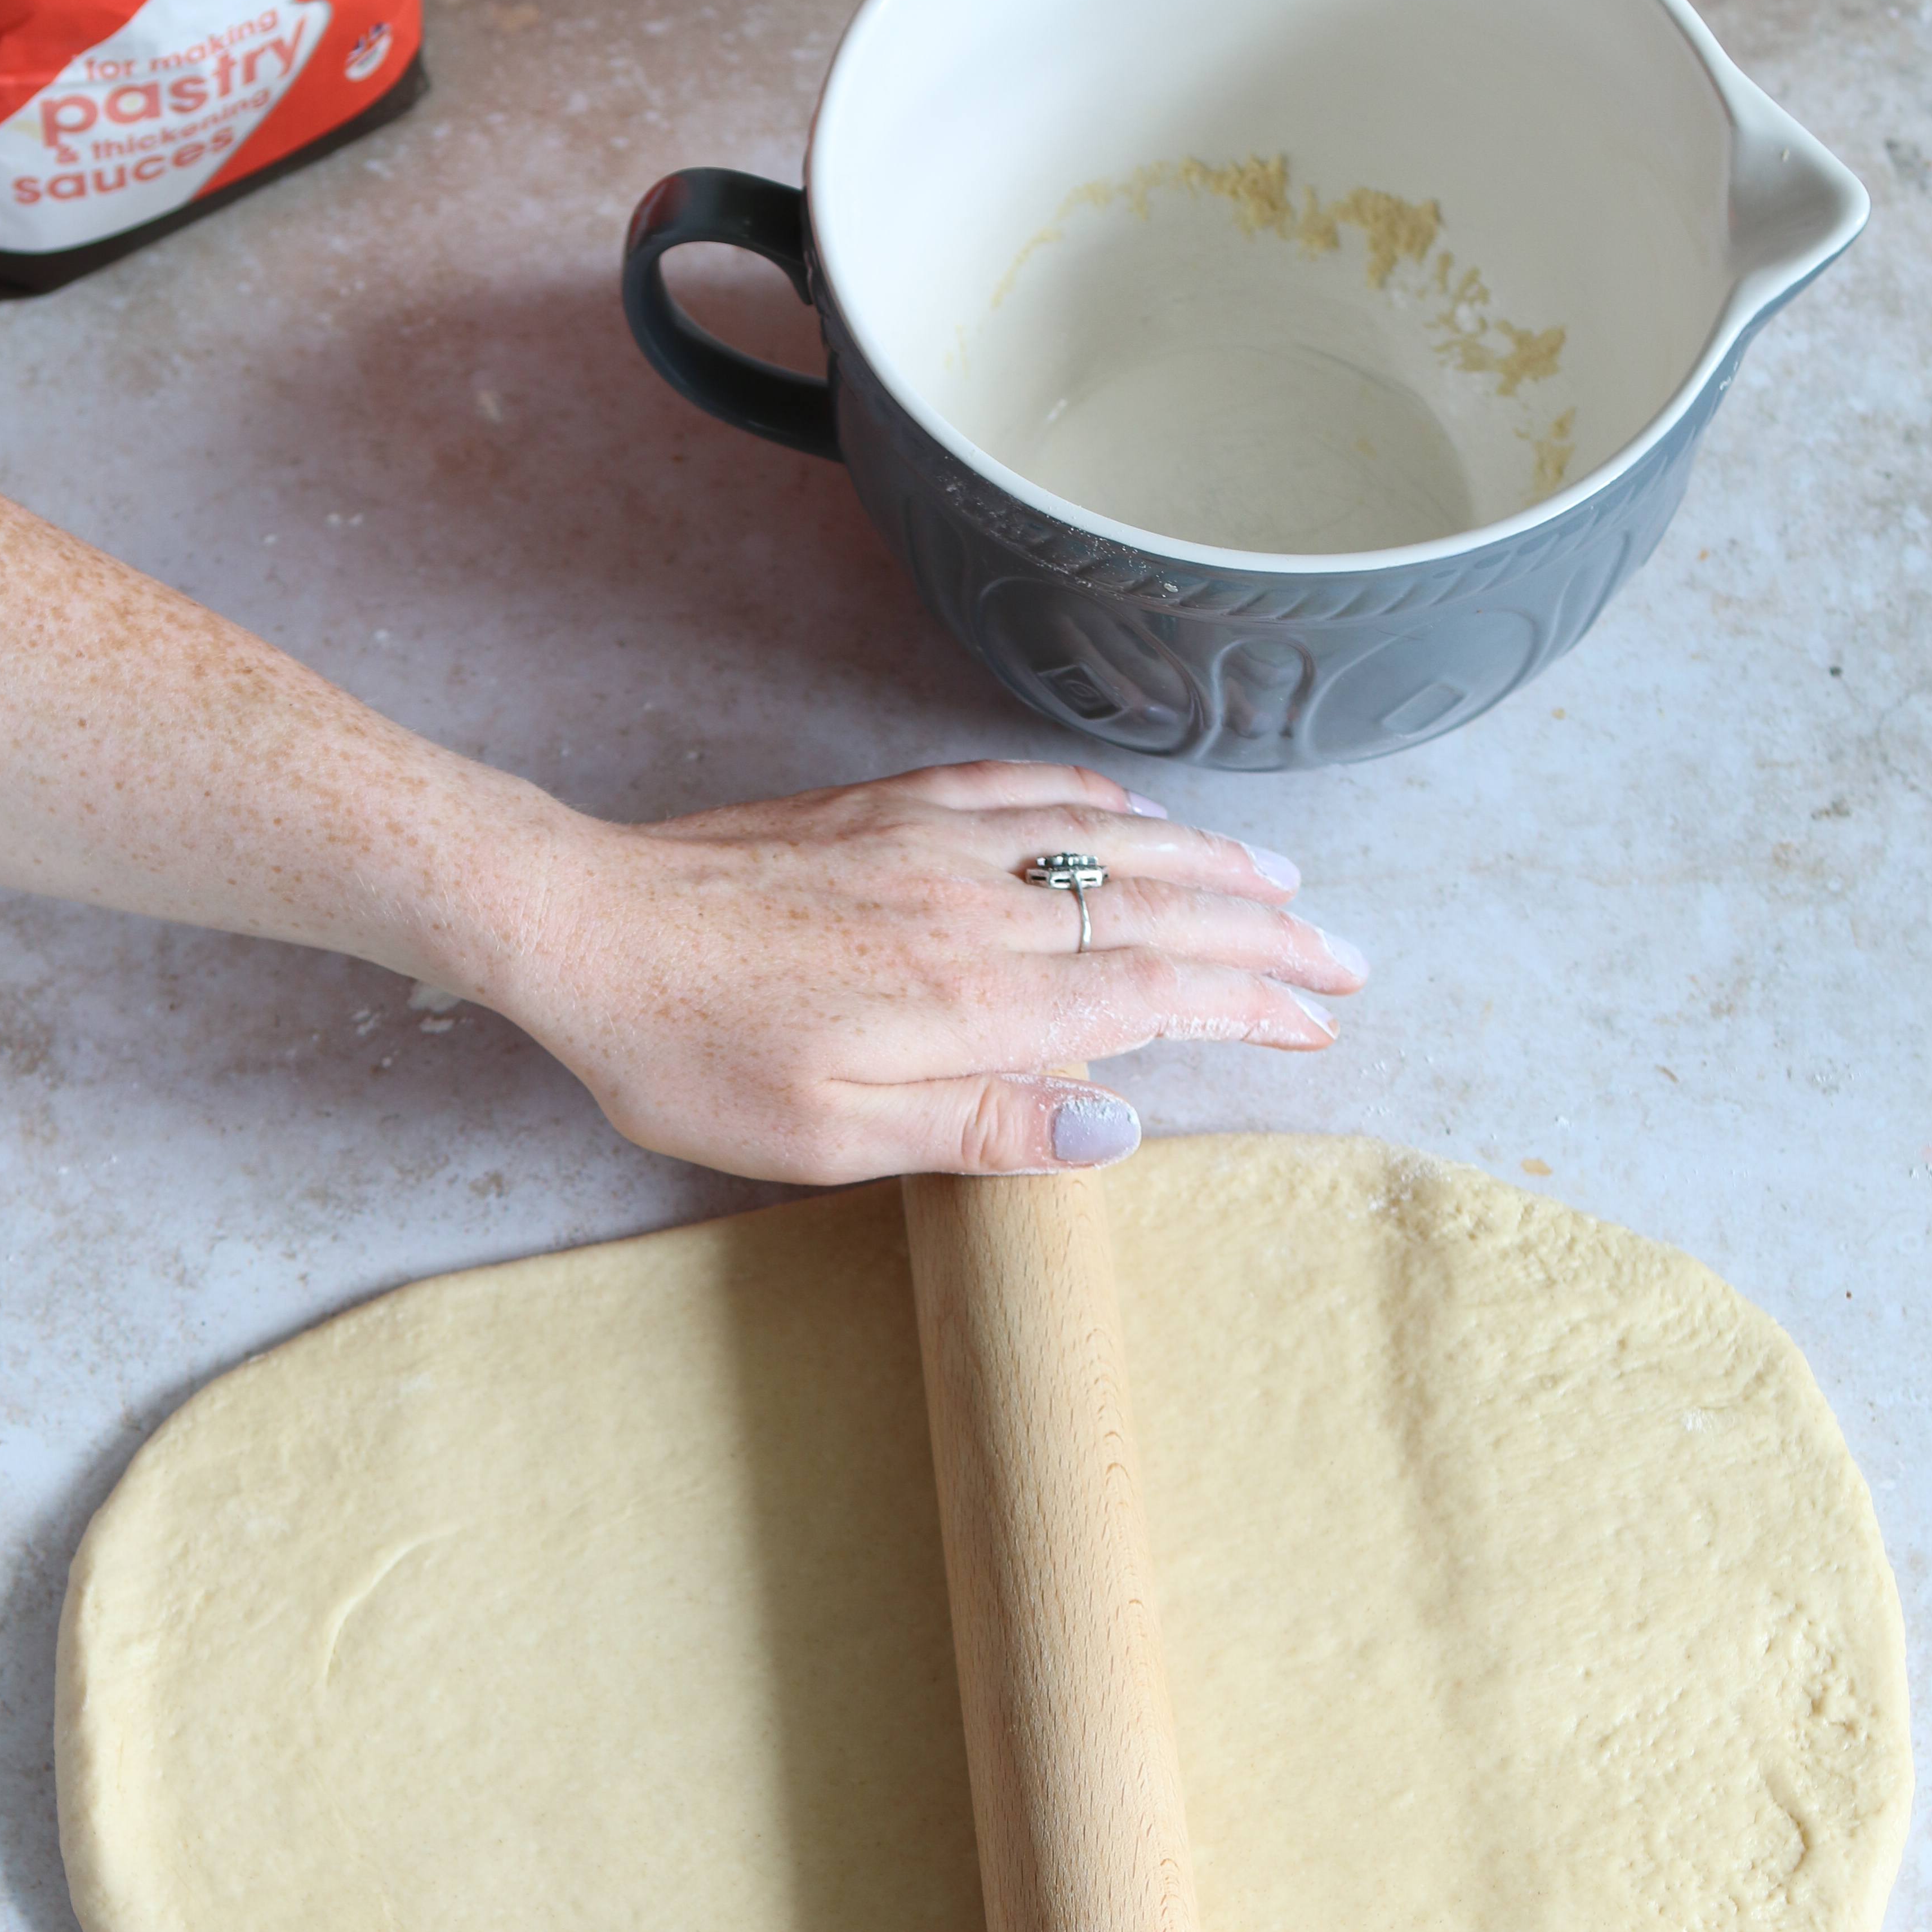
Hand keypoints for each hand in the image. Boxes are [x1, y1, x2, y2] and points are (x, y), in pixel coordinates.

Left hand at [461, 758, 1368, 1182]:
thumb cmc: (690, 1052)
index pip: (1153, 995)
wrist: (584, 926)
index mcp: (970, 999)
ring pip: (1109, 841)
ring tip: (1285, 886)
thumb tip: (1110, 1130)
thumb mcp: (827, 1137)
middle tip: (1346, 961)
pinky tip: (1137, 815)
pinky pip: (1026, 793)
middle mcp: (972, 906)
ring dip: (1210, 864)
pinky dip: (1104, 805)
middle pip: (1157, 911)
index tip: (1314, 1023)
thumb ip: (978, 1129)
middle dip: (1267, 935)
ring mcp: (932, 844)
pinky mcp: (887, 810)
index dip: (1248, 1006)